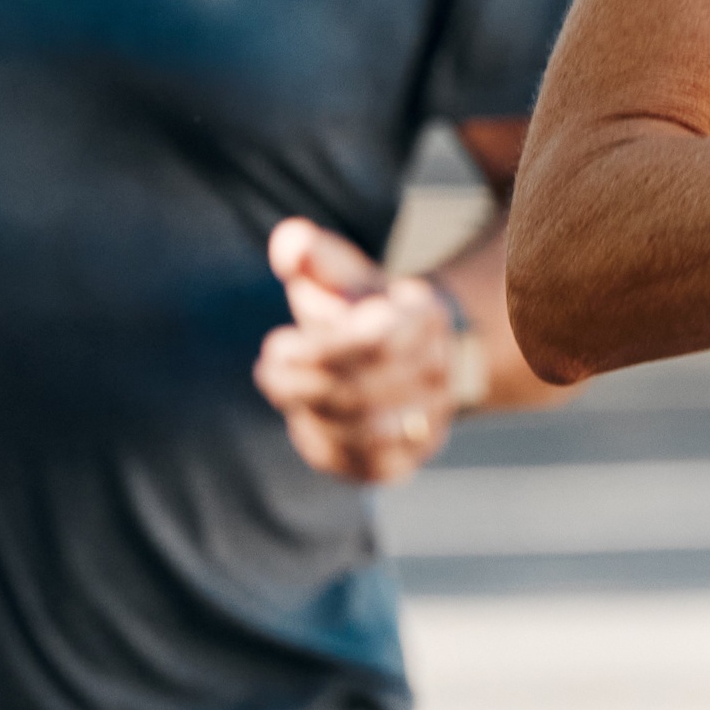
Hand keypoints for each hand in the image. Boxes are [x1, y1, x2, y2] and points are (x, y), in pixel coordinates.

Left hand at [255, 219, 460, 483]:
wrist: (408, 354)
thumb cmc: (362, 309)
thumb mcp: (343, 275)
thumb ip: (314, 256)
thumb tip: (289, 244)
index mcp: (426, 318)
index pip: (376, 344)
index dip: (320, 350)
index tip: (277, 345)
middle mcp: (440, 373)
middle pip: (366, 392)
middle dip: (304, 384)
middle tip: (269, 368)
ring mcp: (430, 419)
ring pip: (368, 432)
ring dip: (313, 414)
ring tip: (283, 389)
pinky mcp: (409, 458)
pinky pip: (367, 465)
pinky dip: (327, 446)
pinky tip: (304, 421)